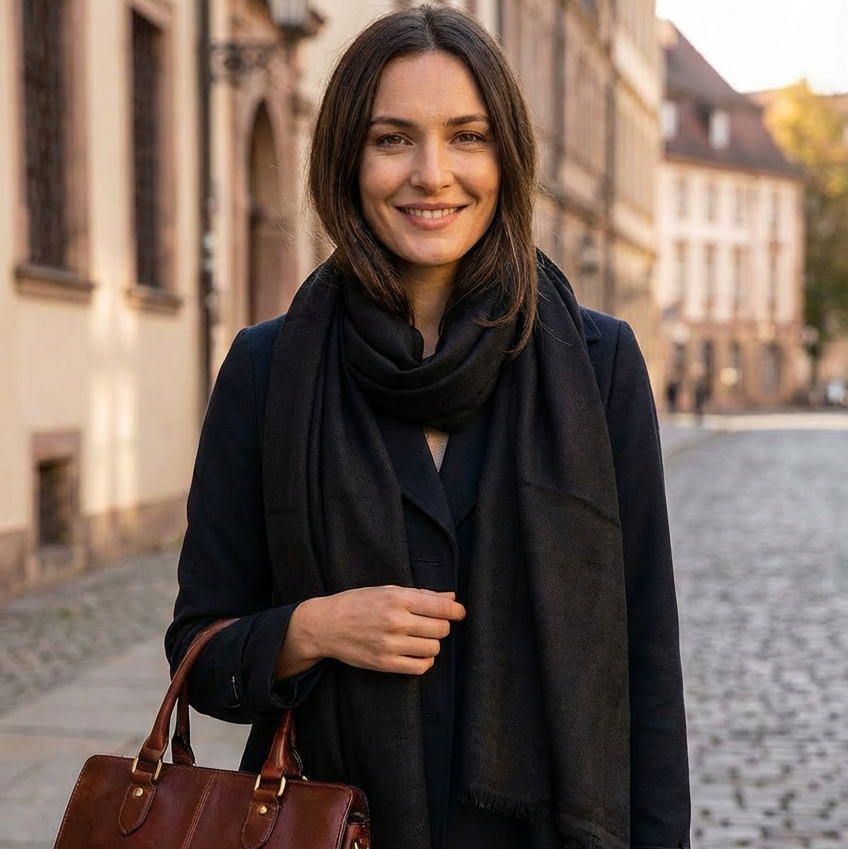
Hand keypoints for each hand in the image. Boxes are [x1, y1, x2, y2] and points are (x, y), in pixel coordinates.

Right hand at [275, 586, 465, 678]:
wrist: (326, 625)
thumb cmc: (358, 603)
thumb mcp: (388, 590)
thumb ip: (421, 594)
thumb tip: (451, 598)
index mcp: (398, 599)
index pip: (442, 608)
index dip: (456, 611)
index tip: (458, 613)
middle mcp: (396, 621)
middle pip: (441, 629)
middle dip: (441, 626)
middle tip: (431, 623)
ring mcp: (391, 645)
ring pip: (433, 648)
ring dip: (432, 643)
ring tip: (420, 637)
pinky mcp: (385, 664)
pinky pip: (420, 667)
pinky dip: (424, 661)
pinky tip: (416, 652)